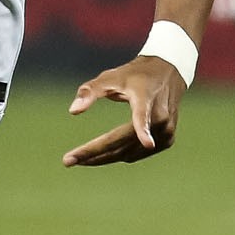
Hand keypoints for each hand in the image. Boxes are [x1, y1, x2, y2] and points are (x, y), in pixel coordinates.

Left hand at [61, 55, 183, 166]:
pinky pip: (136, 154)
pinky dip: (119, 155)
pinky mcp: (167, 140)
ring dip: (104, 157)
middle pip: (124, 143)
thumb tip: (73, 111)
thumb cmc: (133, 75)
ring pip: (128, 153)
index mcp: (146, 98)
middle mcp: (160, 117)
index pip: (144, 116)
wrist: (167, 73)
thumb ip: (89, 91)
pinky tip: (103, 153)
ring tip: (80, 158)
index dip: (144, 130)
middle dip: (95, 153)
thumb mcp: (110, 77)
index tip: (149, 144)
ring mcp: (166, 131)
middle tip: (68, 160)